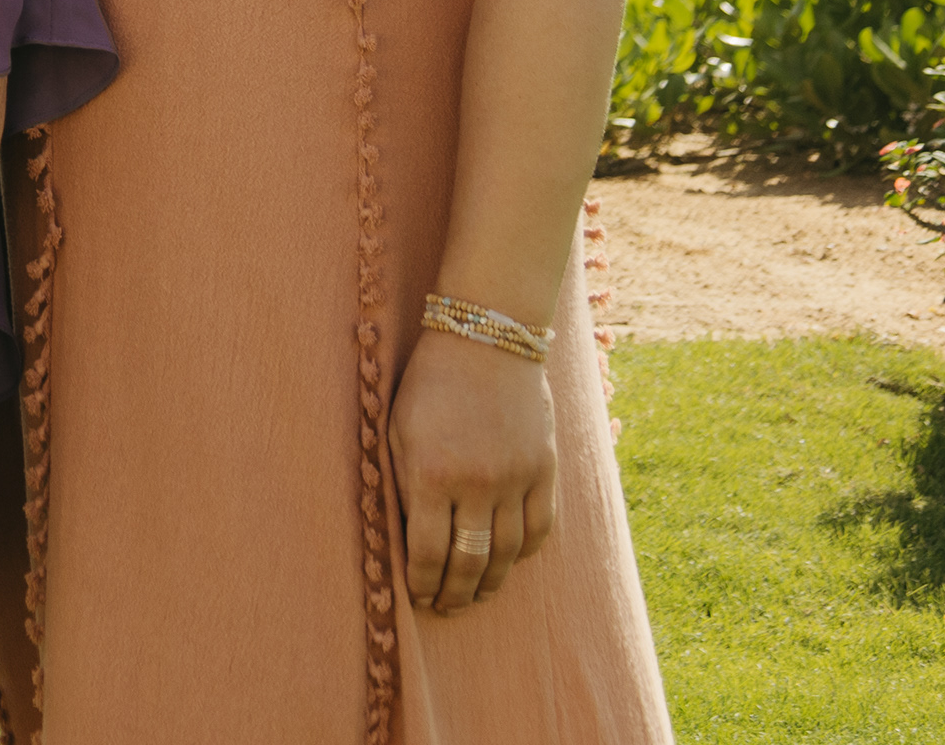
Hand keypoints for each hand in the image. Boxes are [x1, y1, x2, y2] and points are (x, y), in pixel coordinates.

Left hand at [388, 324, 557, 613]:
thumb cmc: (429, 382)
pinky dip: (526, 552)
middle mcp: (478, 483)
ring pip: (509, 553)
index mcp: (432, 473)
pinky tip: (510, 561)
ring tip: (476, 594)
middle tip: (446, 607)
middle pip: (470, 562)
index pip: (428, 552)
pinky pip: (541, 528)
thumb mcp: (397, 429)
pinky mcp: (546, 469)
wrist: (487, 337)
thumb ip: (405, 485)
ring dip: (491, 581)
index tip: (418, 596)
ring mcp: (517, 478)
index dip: (422, 583)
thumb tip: (411, 539)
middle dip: (455, 594)